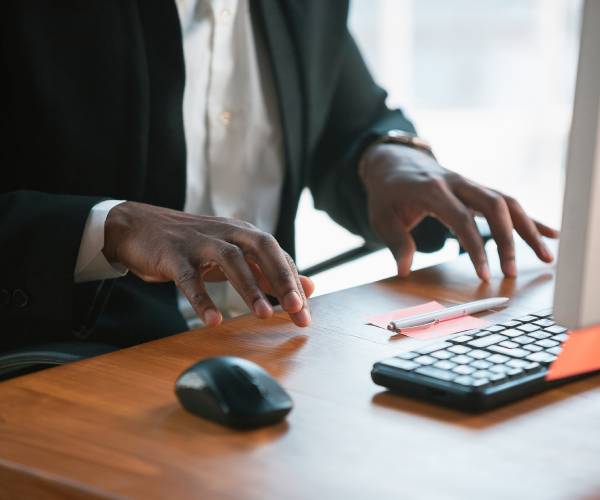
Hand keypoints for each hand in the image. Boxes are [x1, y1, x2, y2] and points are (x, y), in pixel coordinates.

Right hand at [102, 202, 313, 326]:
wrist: (139, 226)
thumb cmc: (193, 245)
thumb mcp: (233, 254)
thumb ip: (268, 271)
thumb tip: (308, 287)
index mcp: (244, 234)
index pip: (277, 256)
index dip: (294, 284)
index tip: (304, 314)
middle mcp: (227, 233)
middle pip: (262, 248)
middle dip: (282, 278)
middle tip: (296, 309)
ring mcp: (199, 242)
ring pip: (230, 260)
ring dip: (249, 288)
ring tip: (264, 315)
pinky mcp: (173, 255)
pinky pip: (189, 279)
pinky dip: (202, 300)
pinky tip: (214, 321)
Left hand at [360, 144, 558, 279]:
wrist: (394, 160)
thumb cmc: (387, 192)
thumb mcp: (381, 216)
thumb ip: (396, 242)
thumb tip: (404, 270)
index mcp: (432, 189)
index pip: (461, 219)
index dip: (475, 247)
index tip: (484, 273)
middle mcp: (456, 183)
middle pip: (493, 206)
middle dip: (508, 239)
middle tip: (512, 271)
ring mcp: (470, 184)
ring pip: (507, 202)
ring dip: (528, 228)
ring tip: (546, 256)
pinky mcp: (476, 190)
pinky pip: (507, 202)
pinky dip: (529, 218)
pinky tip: (549, 234)